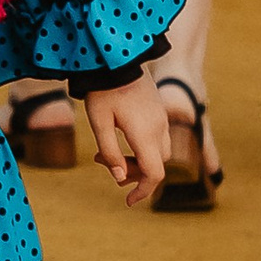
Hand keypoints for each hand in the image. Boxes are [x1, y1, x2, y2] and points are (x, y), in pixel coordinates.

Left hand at [84, 69, 168, 207]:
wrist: (116, 58)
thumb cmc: (103, 91)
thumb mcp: (99, 123)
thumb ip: (110, 153)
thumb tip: (121, 179)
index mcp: (146, 134)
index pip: (154, 174)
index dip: (143, 191)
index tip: (129, 202)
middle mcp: (160, 127)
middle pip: (155, 164)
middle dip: (134, 173)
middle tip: (104, 164)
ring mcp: (161, 118)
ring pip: (156, 151)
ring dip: (136, 159)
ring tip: (103, 153)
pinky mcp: (158, 110)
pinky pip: (155, 137)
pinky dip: (140, 146)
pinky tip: (117, 135)